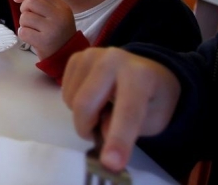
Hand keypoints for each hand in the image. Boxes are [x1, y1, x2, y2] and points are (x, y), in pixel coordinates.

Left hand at [11, 0, 75, 58]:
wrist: (66, 55)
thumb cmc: (58, 33)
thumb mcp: (56, 14)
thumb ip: (45, 0)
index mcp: (63, 7)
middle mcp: (59, 16)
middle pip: (31, 2)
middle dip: (23, 8)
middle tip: (27, 17)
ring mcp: (52, 29)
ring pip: (25, 17)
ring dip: (23, 23)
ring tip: (33, 30)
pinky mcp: (43, 42)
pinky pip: (23, 31)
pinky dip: (23, 34)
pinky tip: (31, 38)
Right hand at [62, 47, 180, 171]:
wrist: (147, 70)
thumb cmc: (152, 99)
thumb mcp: (152, 121)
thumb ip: (129, 129)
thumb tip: (101, 133)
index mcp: (140, 76)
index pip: (127, 111)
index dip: (118, 139)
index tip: (111, 163)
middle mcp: (113, 59)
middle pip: (85, 104)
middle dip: (87, 128)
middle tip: (98, 135)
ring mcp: (91, 55)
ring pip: (71, 99)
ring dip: (82, 115)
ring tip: (101, 109)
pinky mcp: (76, 57)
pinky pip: (64, 91)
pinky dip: (74, 103)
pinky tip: (92, 97)